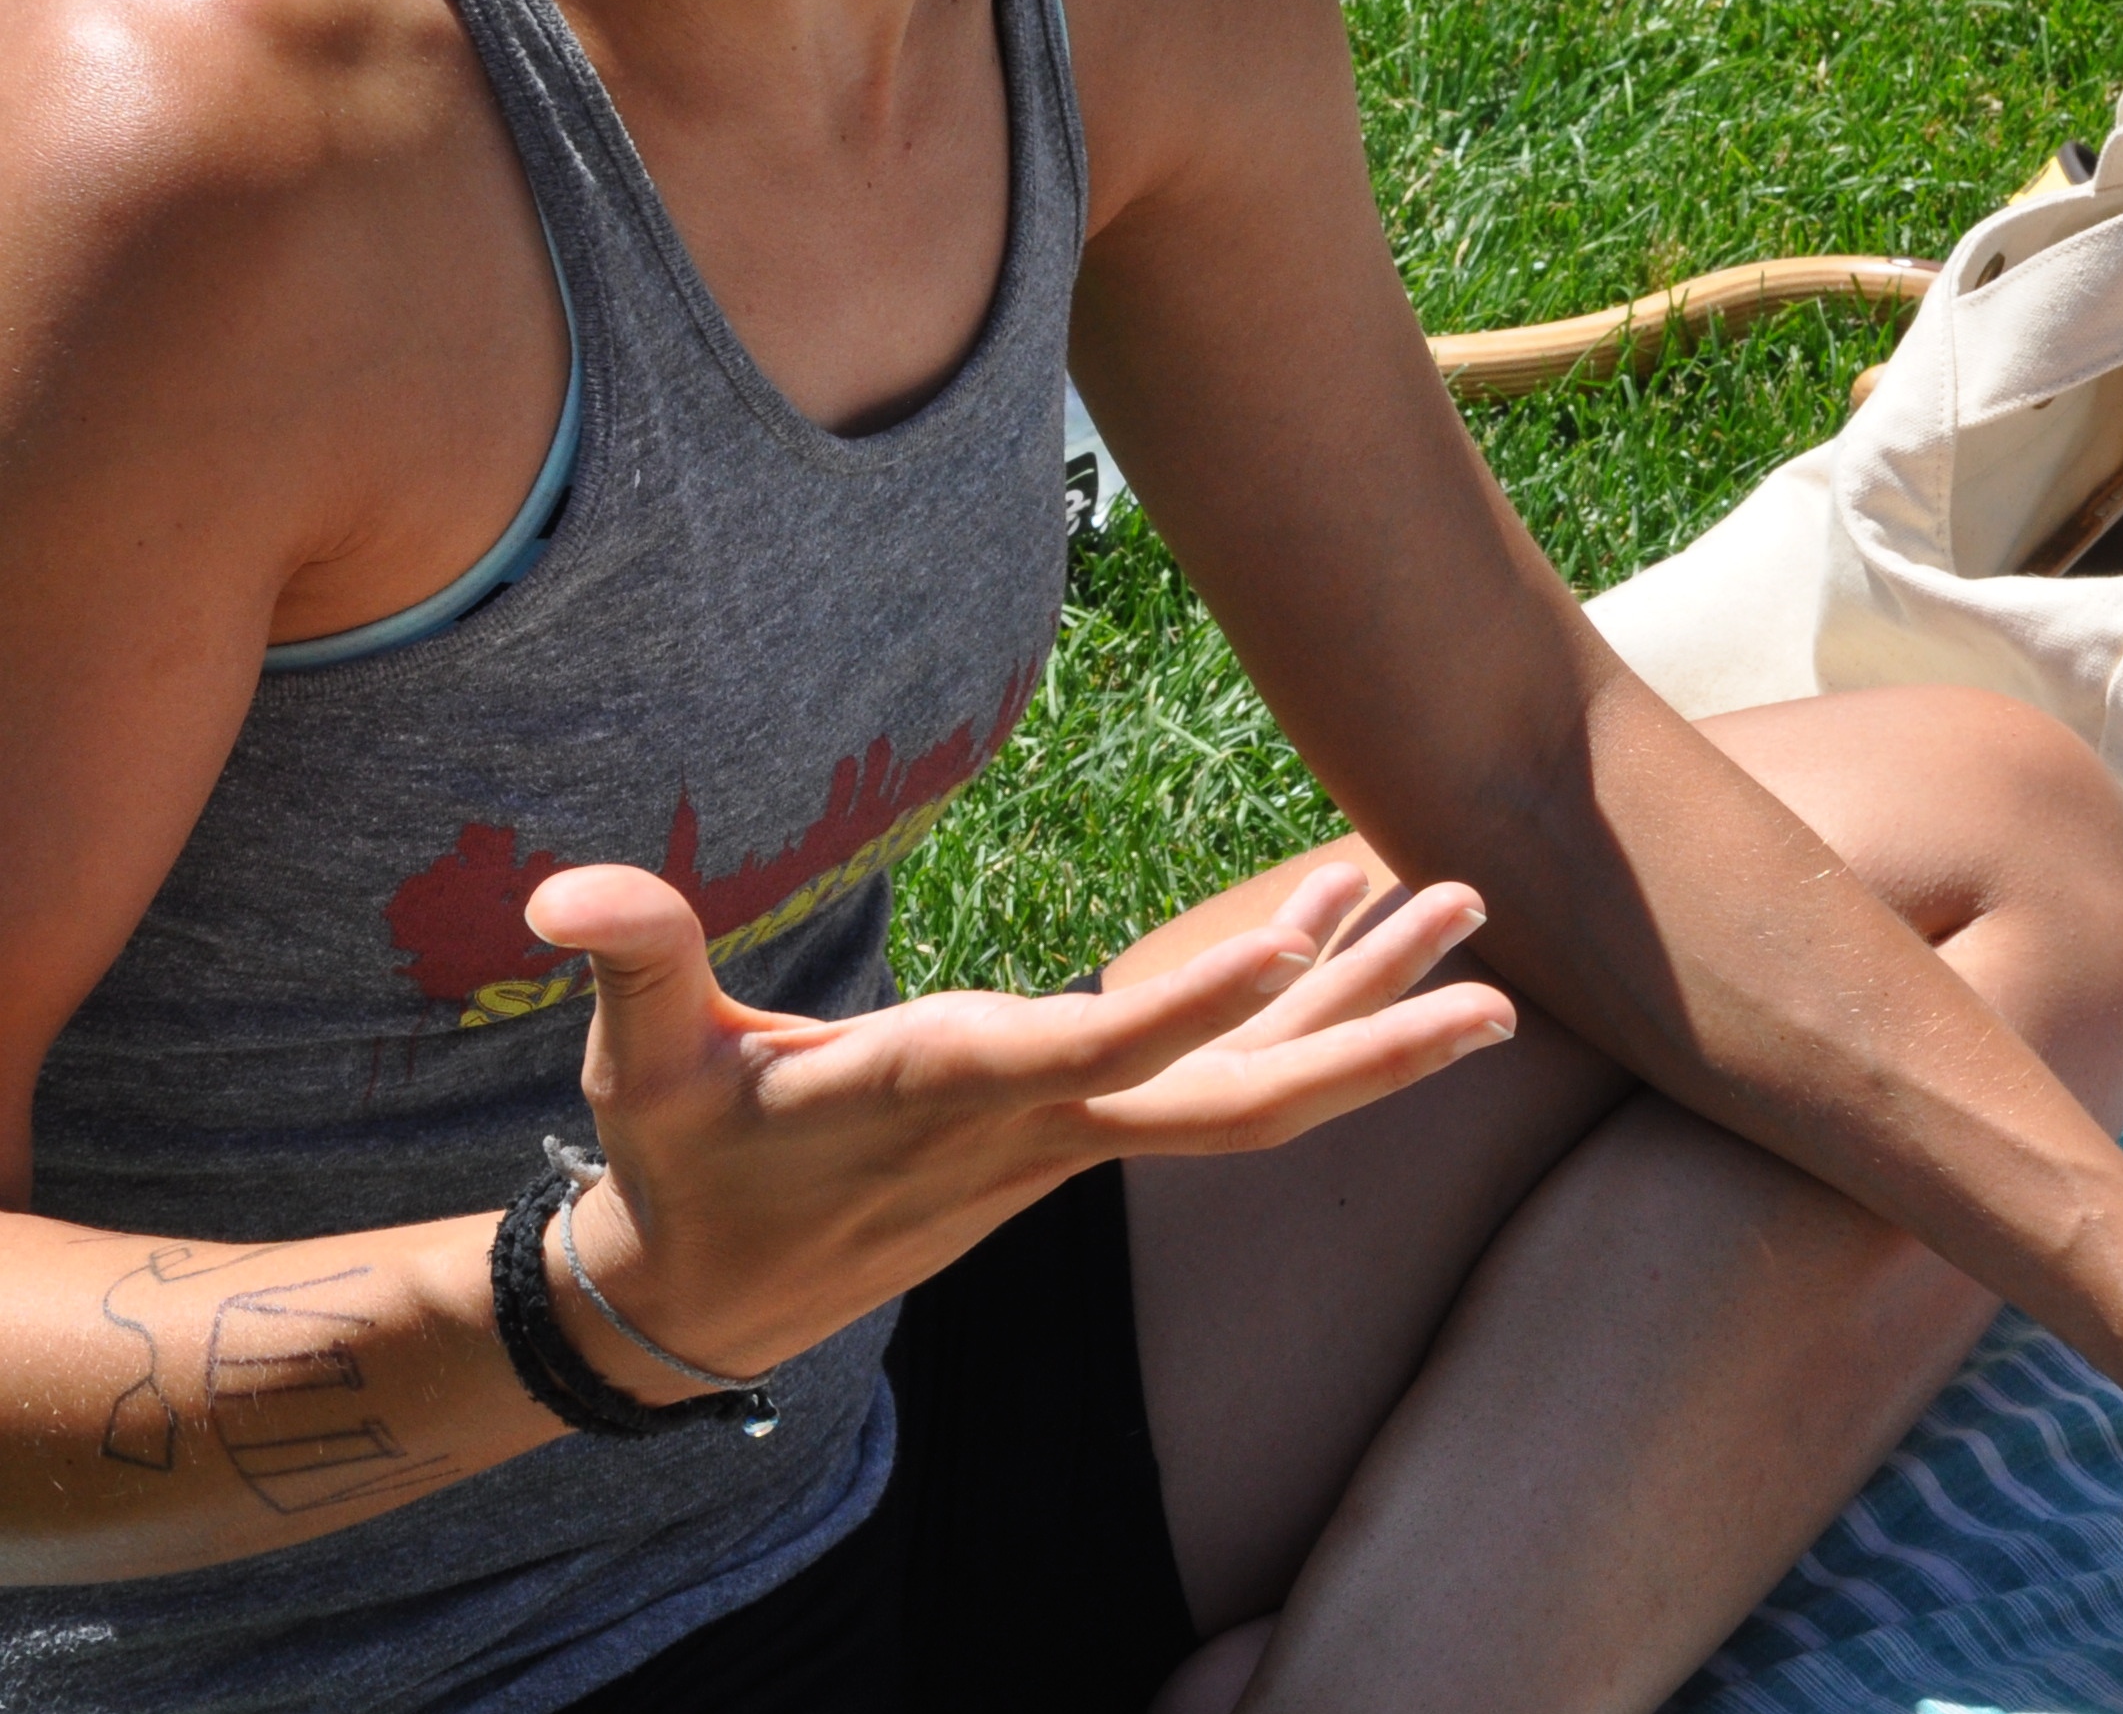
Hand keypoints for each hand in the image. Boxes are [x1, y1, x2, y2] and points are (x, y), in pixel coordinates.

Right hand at [518, 856, 1507, 1394]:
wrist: (709, 1296)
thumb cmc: (679, 1157)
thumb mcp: (639, 1061)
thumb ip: (632, 959)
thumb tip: (570, 884)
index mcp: (945, 1094)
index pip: (1097, 1046)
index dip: (1200, 995)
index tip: (1303, 926)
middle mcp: (1040, 1126)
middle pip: (1237, 1101)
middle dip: (1366, 1038)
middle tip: (1493, 971)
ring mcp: (1075, 1141)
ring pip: (1253, 1092)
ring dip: (1371, 1016)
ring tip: (1473, 921)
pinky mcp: (1082, 1135)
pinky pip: (1223, 1084)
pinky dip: (1303, 1020)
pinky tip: (1362, 941)